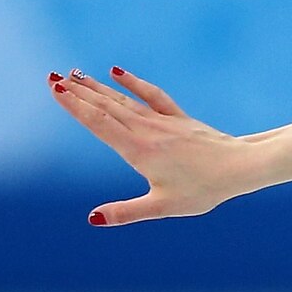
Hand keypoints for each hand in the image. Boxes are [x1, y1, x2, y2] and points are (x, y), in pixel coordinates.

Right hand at [50, 67, 270, 226]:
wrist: (240, 166)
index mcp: (139, 151)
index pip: (99, 123)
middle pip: (106, 107)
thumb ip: (126, 212)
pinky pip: (151, 95)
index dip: (74, 106)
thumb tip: (92, 219)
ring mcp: (163, 122)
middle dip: (78, 92)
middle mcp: (147, 131)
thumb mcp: (162, 207)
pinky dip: (133, 84)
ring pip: (123, 100)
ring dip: (97, 87)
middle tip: (51, 77)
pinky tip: (117, 72)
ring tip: (74, 73)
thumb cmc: (204, 190)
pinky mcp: (178, 119)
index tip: (55, 89)